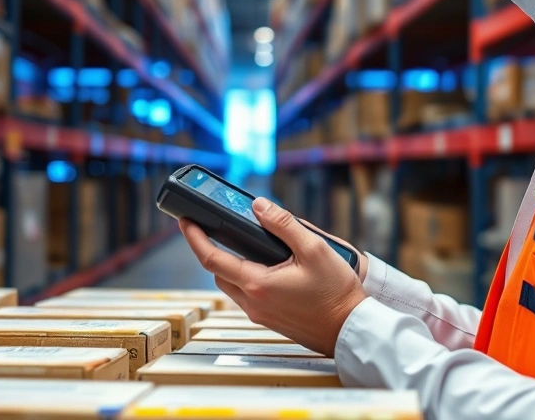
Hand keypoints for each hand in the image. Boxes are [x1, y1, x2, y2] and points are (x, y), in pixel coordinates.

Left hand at [179, 197, 368, 356]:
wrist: (349, 328)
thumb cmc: (336, 292)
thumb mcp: (314, 248)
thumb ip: (284, 224)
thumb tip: (259, 206)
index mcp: (258, 284)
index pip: (212, 258)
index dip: (194, 237)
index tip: (185, 221)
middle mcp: (253, 303)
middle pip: (218, 273)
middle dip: (212, 250)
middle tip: (215, 229)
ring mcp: (260, 314)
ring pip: (232, 286)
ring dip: (230, 266)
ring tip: (244, 245)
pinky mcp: (270, 320)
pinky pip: (247, 296)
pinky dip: (247, 278)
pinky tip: (267, 267)